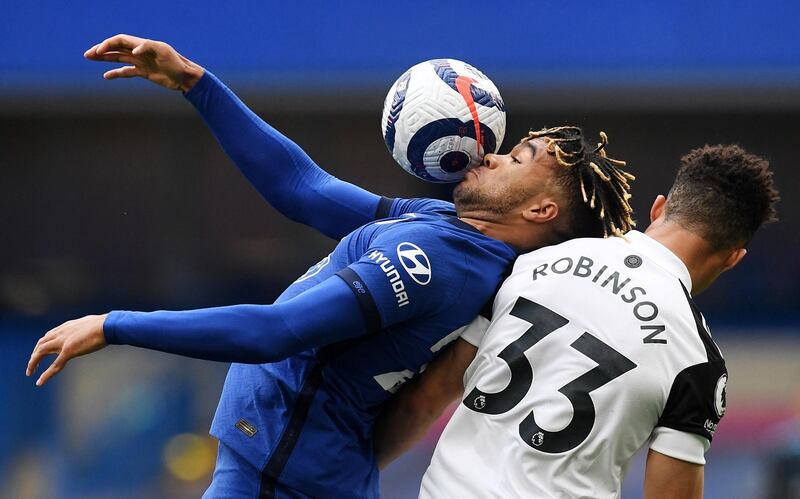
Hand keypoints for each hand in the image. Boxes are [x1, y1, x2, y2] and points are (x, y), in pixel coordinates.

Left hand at [27, 314, 108, 385]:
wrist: (107, 325)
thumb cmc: (106, 325)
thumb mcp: (92, 324)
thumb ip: (86, 329)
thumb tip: (93, 331)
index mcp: (67, 327)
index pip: (49, 335)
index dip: (43, 344)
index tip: (41, 351)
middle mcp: (61, 333)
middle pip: (41, 343)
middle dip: (34, 354)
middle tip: (32, 364)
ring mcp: (63, 342)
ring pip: (41, 352)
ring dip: (33, 362)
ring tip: (30, 372)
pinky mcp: (68, 351)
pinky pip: (54, 365)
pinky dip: (45, 374)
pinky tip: (40, 382)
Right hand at [84, 34, 204, 91]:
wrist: (186, 77)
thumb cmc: (176, 63)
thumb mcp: (164, 52)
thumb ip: (148, 47)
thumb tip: (134, 51)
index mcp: (142, 44)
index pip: (120, 41)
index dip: (108, 44)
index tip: (99, 51)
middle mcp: (140, 52)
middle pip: (116, 48)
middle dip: (101, 50)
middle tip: (87, 54)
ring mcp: (141, 62)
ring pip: (119, 59)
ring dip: (105, 59)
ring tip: (90, 58)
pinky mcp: (144, 73)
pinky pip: (127, 72)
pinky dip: (116, 73)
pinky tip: (106, 76)